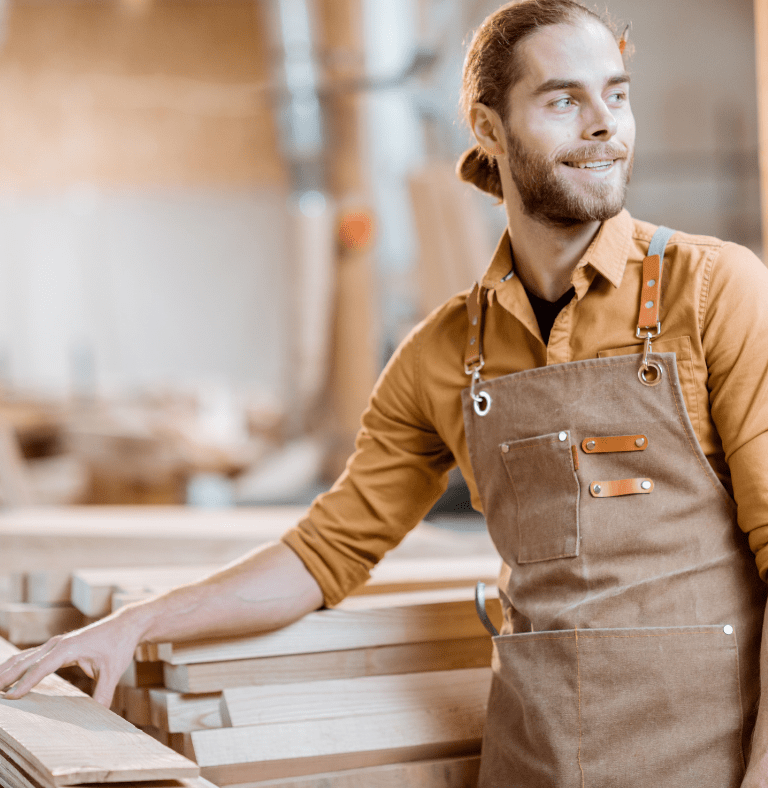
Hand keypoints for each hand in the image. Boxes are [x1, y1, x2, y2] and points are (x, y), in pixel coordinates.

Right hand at [0, 611, 145, 706]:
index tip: (11, 697)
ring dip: (7, 670)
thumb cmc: (119, 645)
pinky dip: (17, 665)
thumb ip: (103, 693)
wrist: (126, 625)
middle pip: (26, 661)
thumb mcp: (114, 670)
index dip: (26, 683)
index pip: (41, 667)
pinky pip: (32, 656)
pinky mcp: (58, 646)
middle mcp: (58, 644)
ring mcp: (56, 643)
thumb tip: (99, 715)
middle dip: (6, 676)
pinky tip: (6, 676)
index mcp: (69, 647)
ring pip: (25, 657)